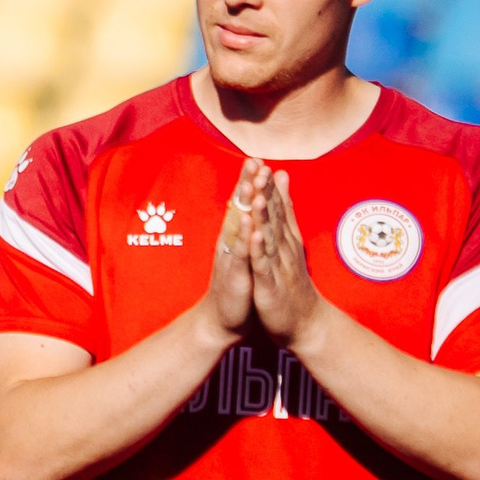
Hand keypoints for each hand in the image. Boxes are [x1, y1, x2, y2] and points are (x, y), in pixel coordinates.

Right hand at [204, 161, 260, 339]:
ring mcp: (231, 258)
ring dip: (244, 205)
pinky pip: (239, 254)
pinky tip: (248, 222)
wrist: (222, 320)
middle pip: (239, 209)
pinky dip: (244, 237)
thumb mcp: (244, 256)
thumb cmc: (237, 287)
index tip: (257, 159)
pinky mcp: (233, 274)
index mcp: (236, 238)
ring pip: (238, 226)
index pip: (243, 205)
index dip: (249, 182)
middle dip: (246, 184)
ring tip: (250, 183)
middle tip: (252, 160)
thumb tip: (248, 213)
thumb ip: (247, 233)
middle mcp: (230, 244)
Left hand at [247, 166, 325, 346]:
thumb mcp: (290, 250)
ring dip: (265, 216)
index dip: (268, 186)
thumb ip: (287, 220)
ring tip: (258, 194)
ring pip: (269, 238)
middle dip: (266, 192)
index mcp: (286, 242)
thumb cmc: (294, 286)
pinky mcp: (270, 285)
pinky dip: (259, 250)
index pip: (277, 209)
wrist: (305, 324)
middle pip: (274, 217)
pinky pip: (263, 266)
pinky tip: (255, 235)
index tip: (260, 162)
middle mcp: (284, 250)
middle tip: (260, 167)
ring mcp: (278, 267)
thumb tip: (285, 197)